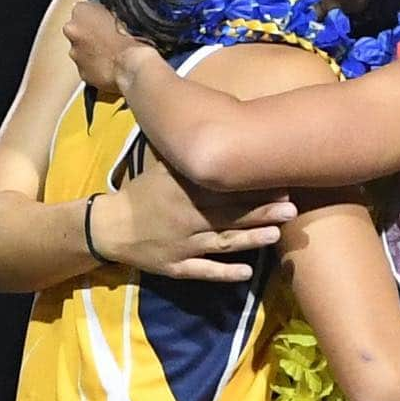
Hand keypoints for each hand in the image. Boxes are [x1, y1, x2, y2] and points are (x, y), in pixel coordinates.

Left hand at [64, 1, 147, 92]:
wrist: (134, 65)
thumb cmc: (133, 37)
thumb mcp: (124, 12)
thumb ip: (108, 12)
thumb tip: (109, 15)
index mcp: (82, 11)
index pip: (84, 9)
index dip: (97, 16)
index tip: (106, 21)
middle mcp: (72, 31)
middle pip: (78, 29)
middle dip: (91, 34)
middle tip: (110, 37)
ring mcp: (75, 53)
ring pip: (82, 50)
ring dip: (94, 51)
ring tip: (114, 54)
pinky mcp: (82, 72)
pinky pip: (88, 67)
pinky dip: (97, 66)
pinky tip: (113, 65)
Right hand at [93, 161, 296, 281]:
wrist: (109, 227)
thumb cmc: (142, 193)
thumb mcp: (162, 168)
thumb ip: (186, 155)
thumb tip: (212, 127)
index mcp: (185, 192)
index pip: (224, 189)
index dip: (252, 187)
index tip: (280, 183)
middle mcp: (187, 218)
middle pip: (229, 215)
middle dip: (261, 212)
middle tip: (291, 209)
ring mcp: (182, 245)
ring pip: (221, 243)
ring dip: (249, 240)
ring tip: (275, 235)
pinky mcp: (176, 266)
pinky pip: (203, 271)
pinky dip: (224, 273)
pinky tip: (247, 273)